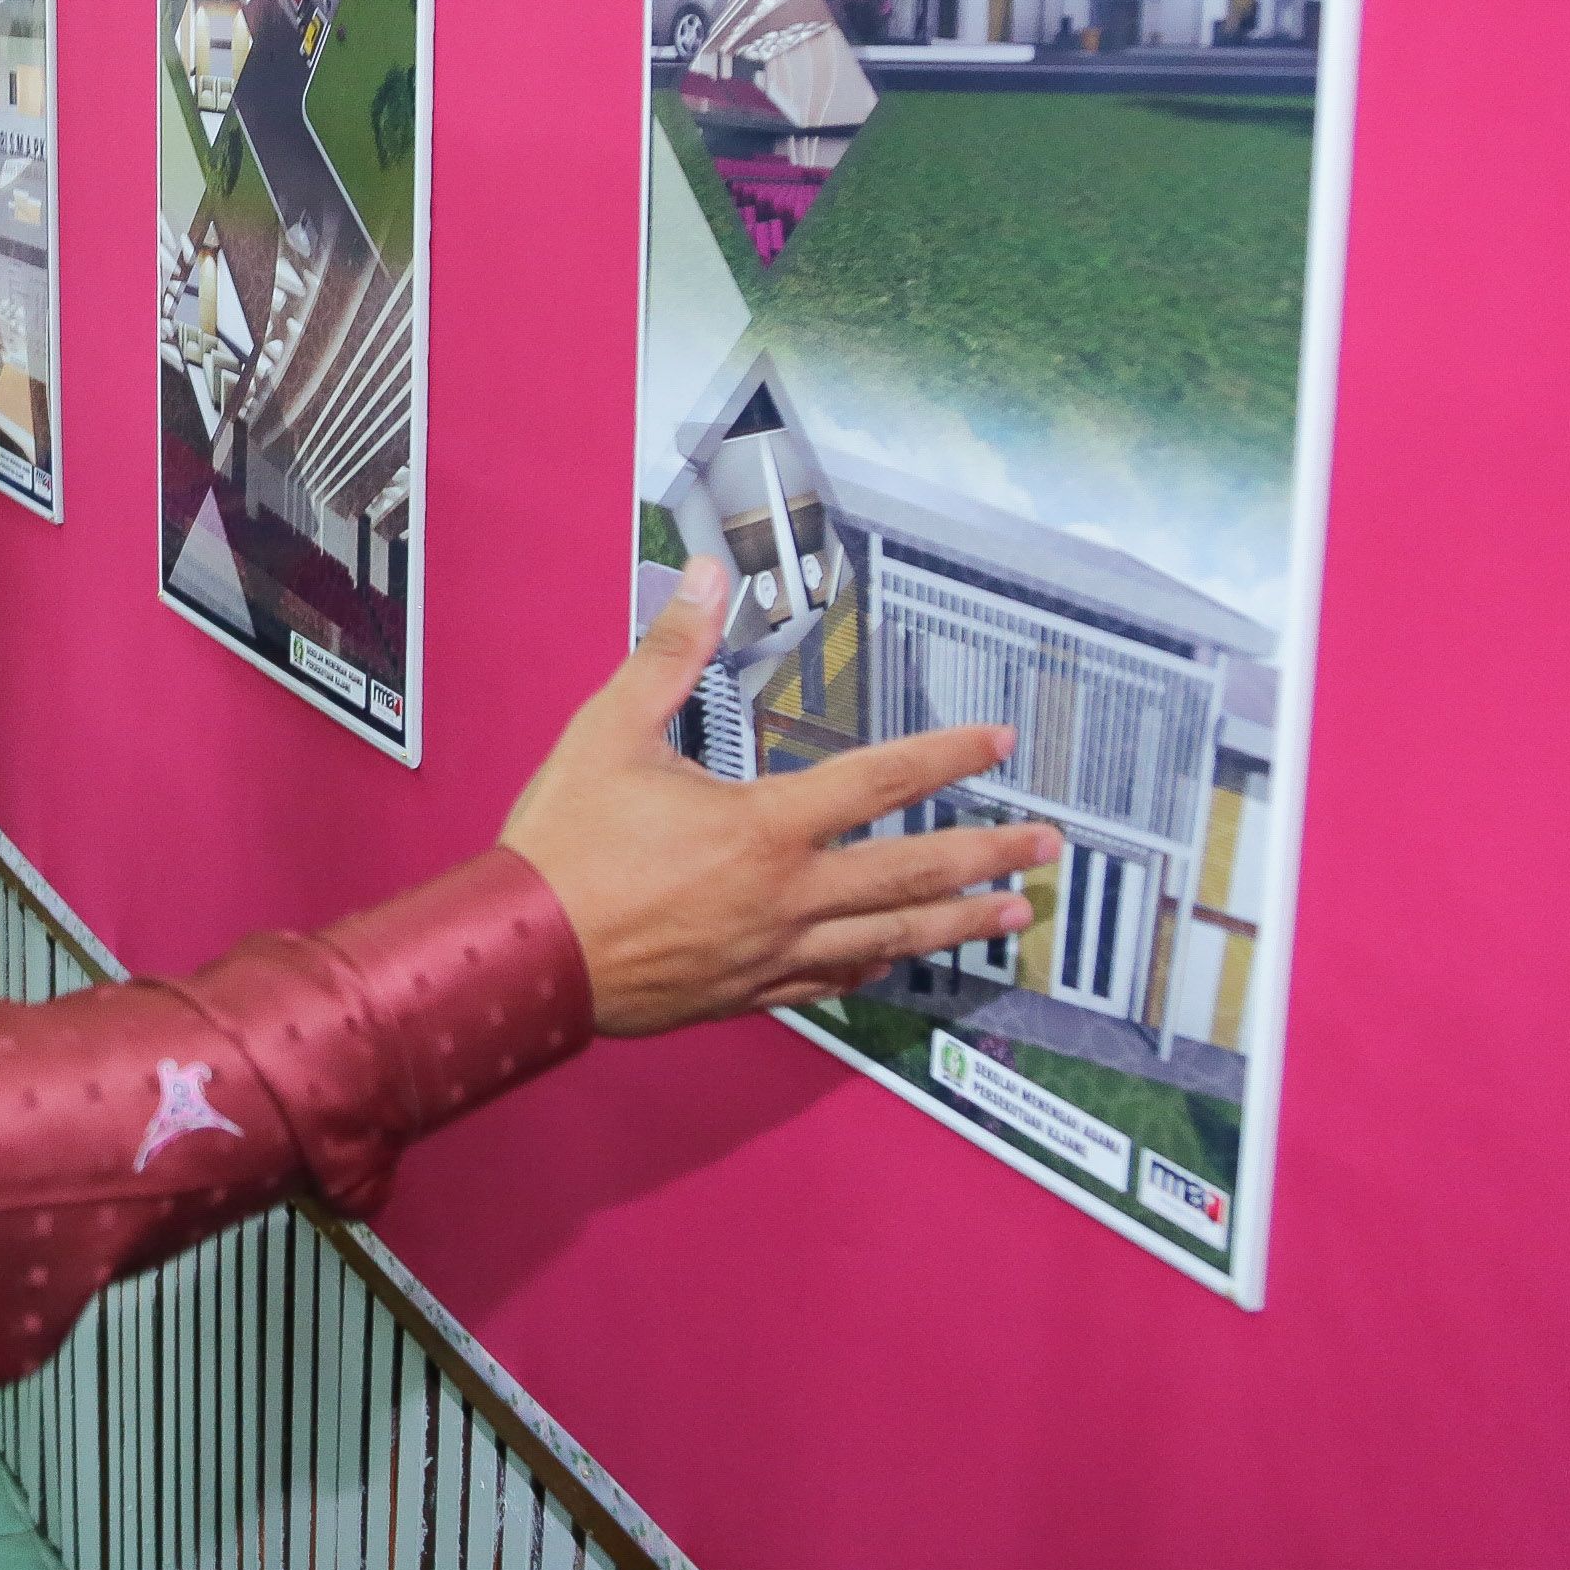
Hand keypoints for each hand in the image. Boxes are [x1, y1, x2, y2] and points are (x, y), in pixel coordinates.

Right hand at [501, 559, 1057, 1036]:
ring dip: (959, 922)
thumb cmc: (563, 843)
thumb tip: (705, 578)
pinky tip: (898, 960)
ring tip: (1012, 916)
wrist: (522, 952)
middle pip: (913, 871)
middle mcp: (787, 893)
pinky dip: (877, 966)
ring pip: (890, 936)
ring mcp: (773, 951)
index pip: (880, 780)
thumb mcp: (609, 731)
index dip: (947, 755)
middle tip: (1047, 847)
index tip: (997, 741)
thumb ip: (669, 654)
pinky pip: (834, 980)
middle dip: (988, 855)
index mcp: (764, 825)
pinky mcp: (747, 991)